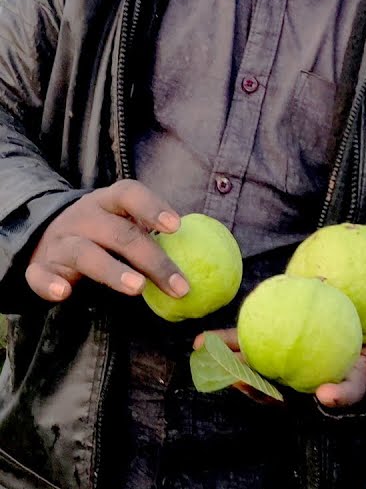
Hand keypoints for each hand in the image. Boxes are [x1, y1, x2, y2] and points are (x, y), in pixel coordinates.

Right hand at [25, 179, 188, 302]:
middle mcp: (83, 218)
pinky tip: (64, 293)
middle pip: (119, 233)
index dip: (152, 207)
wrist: (45, 236)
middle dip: (153, 260)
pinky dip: (49, 284)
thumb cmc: (103, 232)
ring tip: (137, 289)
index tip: (176, 227)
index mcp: (108, 202)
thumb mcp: (123, 222)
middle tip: (179, 286)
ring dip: (112, 271)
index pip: (129, 194)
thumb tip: (203, 256)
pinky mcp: (39, 266)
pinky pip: (39, 274)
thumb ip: (152, 233)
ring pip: (84, 253)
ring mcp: (59, 242)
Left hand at [196, 312, 365, 408]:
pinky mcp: (294, 349)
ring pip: (266, 370)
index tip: (326, 392)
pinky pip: (264, 346)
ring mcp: (306, 367)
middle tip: (235, 378)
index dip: (338, 394)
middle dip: (261, 386)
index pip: (348, 391)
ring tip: (204, 349)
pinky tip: (211, 335)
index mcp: (358, 381)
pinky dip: (239, 341)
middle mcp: (325, 379)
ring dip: (234, 364)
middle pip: (289, 388)